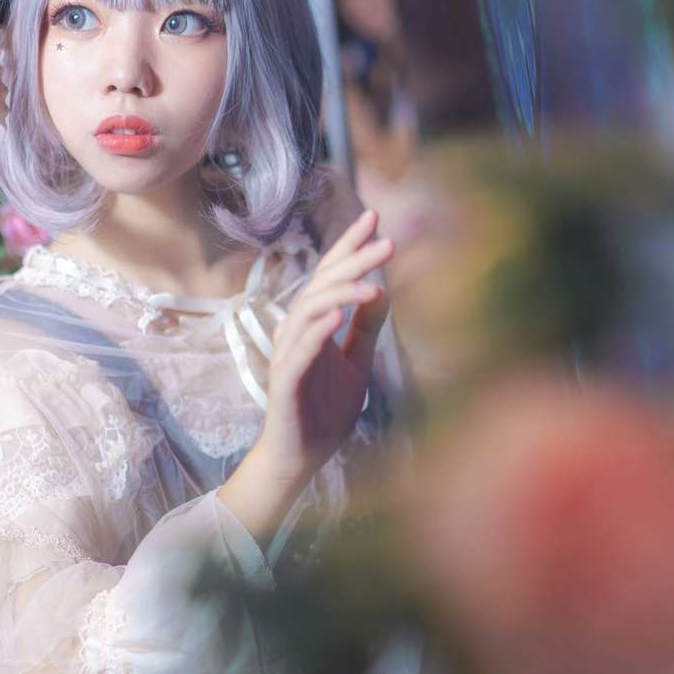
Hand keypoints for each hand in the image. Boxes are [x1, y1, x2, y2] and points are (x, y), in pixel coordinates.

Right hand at [258, 208, 394, 489]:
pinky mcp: (285, 382)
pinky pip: (301, 350)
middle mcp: (296, 332)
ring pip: (310, 311)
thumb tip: (382, 290)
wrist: (301, 457)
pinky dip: (318, 331)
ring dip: (341, 293)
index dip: (349, 246)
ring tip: (373, 284)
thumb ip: (365, 329)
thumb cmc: (324, 409)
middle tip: (388, 242)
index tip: (373, 216)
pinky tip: (338, 316)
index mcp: (314, 324)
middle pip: (322, 285)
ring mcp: (288, 355)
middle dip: (354, 261)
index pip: (330, 275)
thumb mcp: (355, 363)